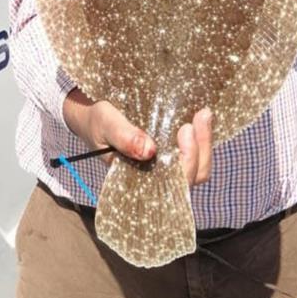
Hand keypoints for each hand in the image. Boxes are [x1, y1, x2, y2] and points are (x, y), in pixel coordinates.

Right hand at [63, 89, 212, 184]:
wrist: (91, 115)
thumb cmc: (96, 122)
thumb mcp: (105, 123)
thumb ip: (123, 137)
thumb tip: (149, 151)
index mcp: (138, 180)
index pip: (173, 184)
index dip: (187, 160)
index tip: (185, 129)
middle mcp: (156, 177)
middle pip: (192, 175)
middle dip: (202, 148)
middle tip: (201, 115)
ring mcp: (166, 164)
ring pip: (198, 165)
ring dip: (205, 140)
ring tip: (204, 113)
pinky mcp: (171, 150)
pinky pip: (194, 151)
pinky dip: (202, 136)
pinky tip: (201, 115)